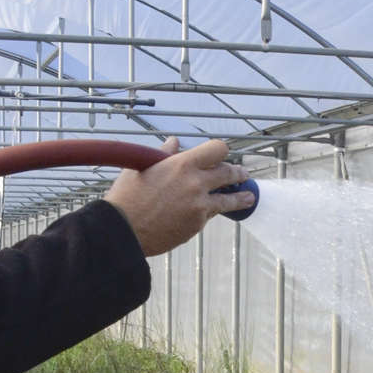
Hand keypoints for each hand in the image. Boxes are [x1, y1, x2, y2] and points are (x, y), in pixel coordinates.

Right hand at [103, 136, 255, 255]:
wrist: (123, 230)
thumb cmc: (127, 197)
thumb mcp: (142, 167)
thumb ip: (163, 154)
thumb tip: (174, 142)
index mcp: (182, 164)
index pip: (217, 149)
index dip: (221, 151)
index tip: (222, 156)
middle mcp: (196, 182)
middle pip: (229, 173)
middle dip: (238, 174)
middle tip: (242, 175)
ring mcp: (200, 205)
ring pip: (230, 199)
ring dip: (242, 197)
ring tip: (249, 197)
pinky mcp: (198, 224)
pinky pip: (212, 214)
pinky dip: (213, 211)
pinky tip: (216, 211)